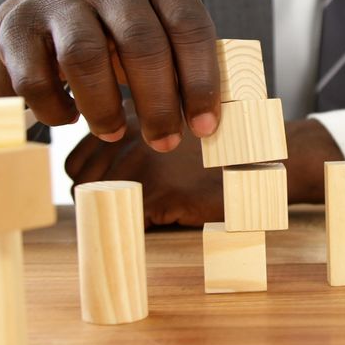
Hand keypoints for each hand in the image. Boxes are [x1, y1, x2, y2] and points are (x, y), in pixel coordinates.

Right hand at [0, 0, 220, 151]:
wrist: (41, 23)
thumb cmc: (119, 40)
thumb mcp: (161, 40)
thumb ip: (188, 69)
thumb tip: (214, 125)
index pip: (190, 27)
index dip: (201, 81)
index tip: (205, 128)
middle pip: (141, 43)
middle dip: (158, 103)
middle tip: (166, 142)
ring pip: (85, 57)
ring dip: (105, 108)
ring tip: (114, 134)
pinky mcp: (19, 25)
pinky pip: (37, 77)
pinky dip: (57, 110)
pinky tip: (71, 119)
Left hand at [66, 109, 343, 227]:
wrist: (268, 155)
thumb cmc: (224, 148)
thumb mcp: (176, 126)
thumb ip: (140, 140)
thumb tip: (102, 180)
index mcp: (132, 117)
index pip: (76, 158)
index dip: (89, 179)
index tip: (109, 189)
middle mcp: (131, 136)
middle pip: (80, 182)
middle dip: (97, 198)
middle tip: (125, 206)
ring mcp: (143, 162)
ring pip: (100, 203)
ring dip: (117, 213)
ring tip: (147, 211)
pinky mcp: (161, 191)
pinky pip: (131, 221)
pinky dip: (144, 226)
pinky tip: (169, 216)